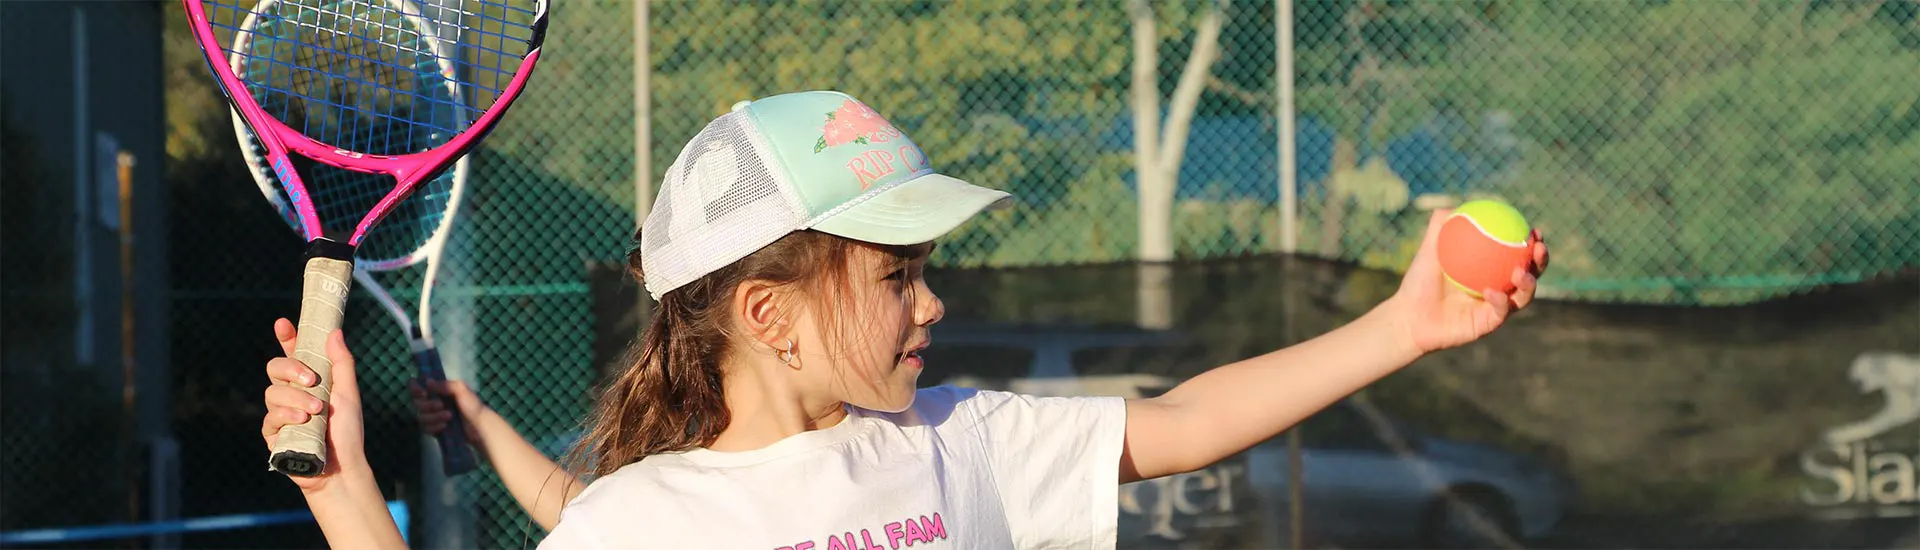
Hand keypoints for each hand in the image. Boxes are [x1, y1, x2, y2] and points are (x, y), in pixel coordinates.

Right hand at [261, 318, 368, 492]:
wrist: (341, 468)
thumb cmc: (347, 432)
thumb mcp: (349, 394)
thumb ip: (341, 363)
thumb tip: (335, 332)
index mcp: (310, 381)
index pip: (293, 353)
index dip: (286, 337)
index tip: (283, 324)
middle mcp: (292, 393)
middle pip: (275, 367)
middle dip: (291, 369)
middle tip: (311, 380)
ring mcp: (281, 412)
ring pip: (272, 392)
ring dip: (296, 399)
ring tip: (316, 411)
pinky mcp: (273, 433)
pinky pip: (270, 416)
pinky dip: (286, 416)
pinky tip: (302, 421)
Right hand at [410, 378, 487, 443]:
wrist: (479, 427)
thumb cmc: (472, 406)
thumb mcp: (462, 390)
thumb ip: (446, 385)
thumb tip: (427, 381)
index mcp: (438, 391)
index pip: (418, 387)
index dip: (416, 389)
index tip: (423, 393)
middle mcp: (432, 402)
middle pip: (417, 403)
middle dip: (428, 405)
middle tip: (441, 405)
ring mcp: (433, 417)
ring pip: (421, 417)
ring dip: (433, 417)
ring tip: (449, 417)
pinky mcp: (435, 429)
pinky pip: (425, 429)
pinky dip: (434, 427)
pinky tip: (444, 426)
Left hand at [1388, 208, 1550, 353]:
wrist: (1408, 316)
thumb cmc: (1419, 281)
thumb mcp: (1428, 250)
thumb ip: (1440, 227)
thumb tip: (1455, 206)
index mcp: (1492, 269)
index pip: (1519, 254)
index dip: (1532, 243)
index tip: (1534, 230)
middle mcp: (1500, 287)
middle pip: (1531, 274)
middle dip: (1541, 261)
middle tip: (1538, 247)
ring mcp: (1496, 308)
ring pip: (1523, 296)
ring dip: (1527, 283)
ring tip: (1519, 272)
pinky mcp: (1488, 324)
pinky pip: (1499, 312)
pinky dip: (1499, 301)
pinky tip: (1491, 291)